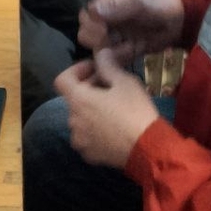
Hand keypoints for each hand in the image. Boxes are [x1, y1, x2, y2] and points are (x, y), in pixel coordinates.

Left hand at [55, 49, 159, 167]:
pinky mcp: (88, 155)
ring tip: (114, 109)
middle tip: (111, 86)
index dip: (77, 70)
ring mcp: (79, 140)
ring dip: (92, 110)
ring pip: (81, 118)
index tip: (95, 69)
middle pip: (74, 99)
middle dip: (89, 89)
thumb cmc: (135, 111)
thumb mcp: (125, 82)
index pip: (62, 80)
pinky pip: (87, 136)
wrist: (147, 149)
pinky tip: (114, 128)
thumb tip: (100, 54)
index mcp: (78, 100)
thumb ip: (107, 65)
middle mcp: (72, 121)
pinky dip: (95, 129)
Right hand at [78, 0, 184, 61]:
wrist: (179, 24)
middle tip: (114, 42)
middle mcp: (106, 21)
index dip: (91, 25)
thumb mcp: (139, 4)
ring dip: (109, 52)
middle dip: (98, 41)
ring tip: (128, 47)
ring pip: (97, 49)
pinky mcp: (123, 52)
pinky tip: (133, 52)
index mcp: (106, 5)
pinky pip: (111, 59)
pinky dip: (119, 59)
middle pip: (86, 35)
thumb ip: (117, 6)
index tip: (104, 30)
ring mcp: (114, 37)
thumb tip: (93, 11)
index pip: (85, 17)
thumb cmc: (158, 8)